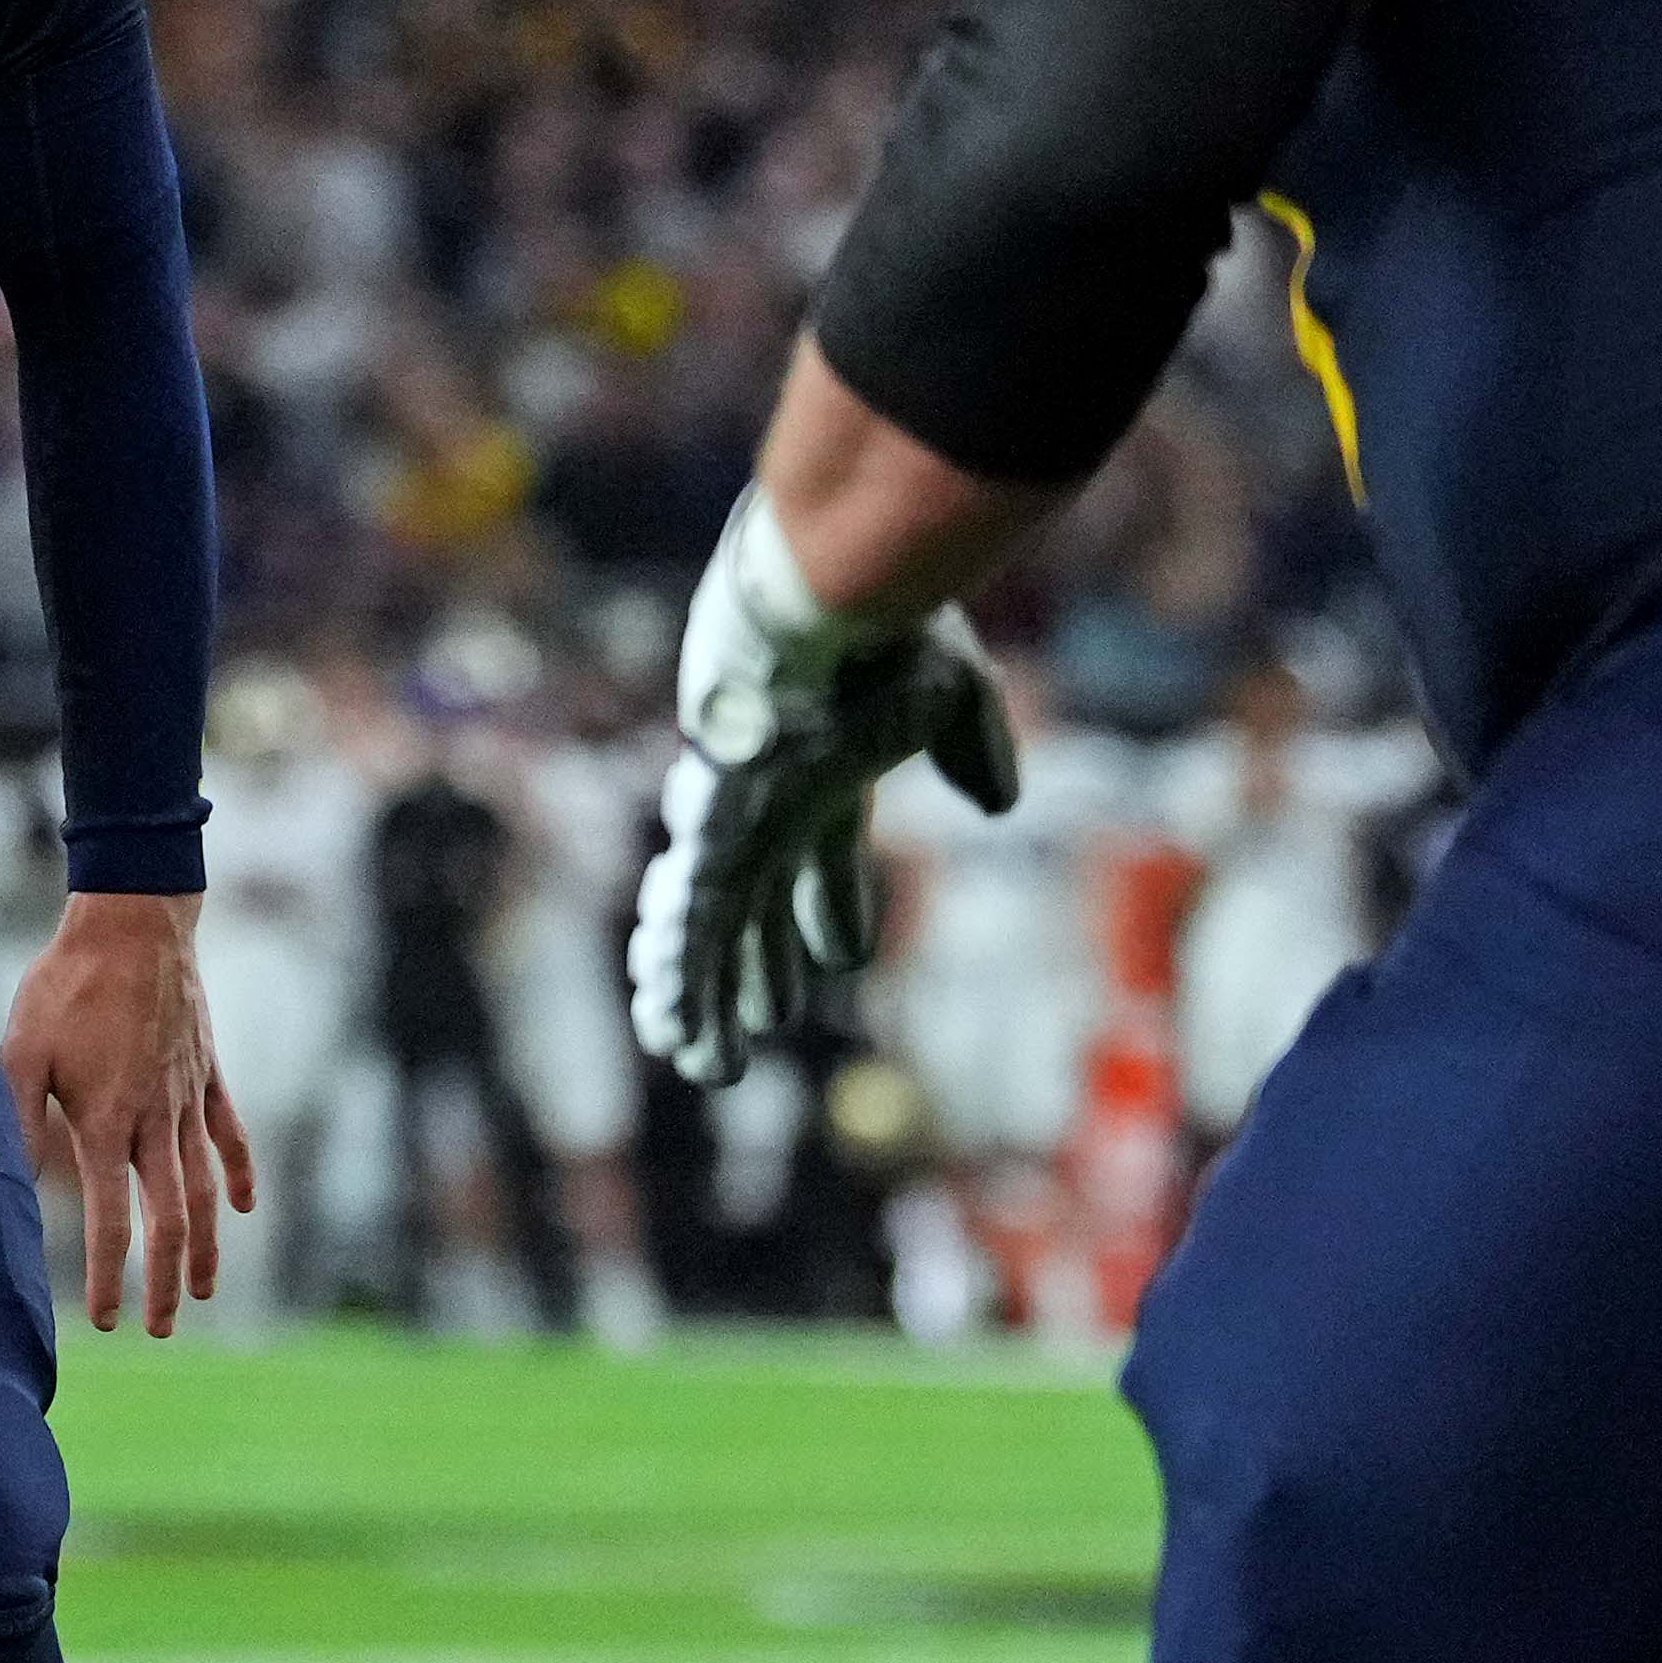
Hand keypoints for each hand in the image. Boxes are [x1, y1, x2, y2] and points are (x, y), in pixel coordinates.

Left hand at [1, 889, 256, 1336]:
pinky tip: (247, 1208)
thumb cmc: (66, 985)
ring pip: (207, 1188)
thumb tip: (12, 1186)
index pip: (112, 1219)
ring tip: (205, 1290)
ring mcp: (189, 1098)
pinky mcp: (210, 1074)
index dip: (110, 1275)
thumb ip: (17, 1121)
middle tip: (162, 1329)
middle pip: (171, 1219)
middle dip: (168, 1280)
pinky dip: (242, 1174)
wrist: (134, 922)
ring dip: (208, 1245)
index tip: (105, 1320)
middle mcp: (155, 1120)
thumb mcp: (22, 1051)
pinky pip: (233, 1134)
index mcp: (105, 1121)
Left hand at [629, 499, 1018, 1087]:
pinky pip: (691, 924)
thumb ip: (974, 745)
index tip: (839, 959)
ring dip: (705, 996)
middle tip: (755, 1025)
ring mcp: (736, 822)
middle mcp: (771, 806)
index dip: (833, 912)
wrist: (825, 600)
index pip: (825, 860)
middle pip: (758, 906)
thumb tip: (995, 803)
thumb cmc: (887, 632)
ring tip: (700, 1063)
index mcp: (826, 775)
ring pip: (711, 929)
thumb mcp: (952, 692)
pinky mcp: (713, 834)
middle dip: (756, 967)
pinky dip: (681, 978)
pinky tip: (666, 1028)